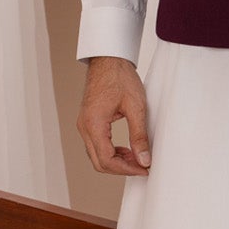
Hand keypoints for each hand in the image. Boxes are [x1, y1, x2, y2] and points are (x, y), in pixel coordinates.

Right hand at [77, 56, 151, 174]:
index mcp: (94, 124)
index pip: (107, 160)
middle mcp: (84, 127)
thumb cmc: (120, 77)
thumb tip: (144, 159)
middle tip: (142, 166)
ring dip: (116, 161)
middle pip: (99, 162)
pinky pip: (96, 145)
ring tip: (137, 157)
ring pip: (97, 155)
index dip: (127, 169)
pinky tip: (127, 149)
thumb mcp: (136, 107)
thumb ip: (139, 135)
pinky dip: (111, 151)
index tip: (144, 169)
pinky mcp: (88, 121)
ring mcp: (84, 124)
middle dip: (122, 168)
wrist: (109, 59)